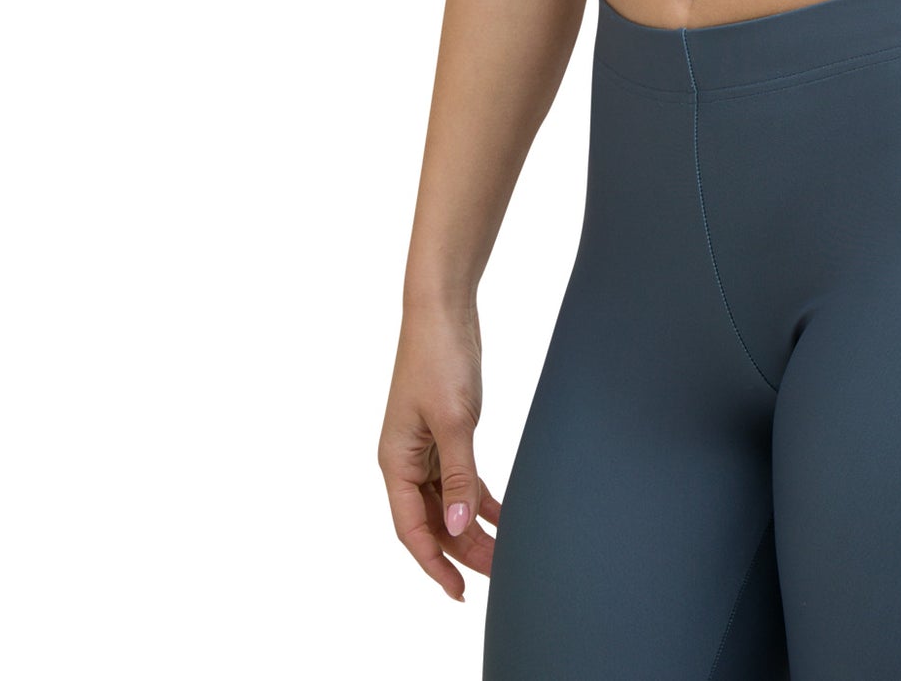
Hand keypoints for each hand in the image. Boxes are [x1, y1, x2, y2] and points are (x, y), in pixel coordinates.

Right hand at [377, 299, 500, 600]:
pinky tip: (502, 515)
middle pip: (433, 520)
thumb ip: (459, 475)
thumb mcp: (454, 420)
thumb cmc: (440, 358)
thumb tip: (460, 526)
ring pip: (447, 502)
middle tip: (498, 574)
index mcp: (396, 462)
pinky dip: (479, 497)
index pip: (412, 529)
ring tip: (504, 552)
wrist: (443, 309)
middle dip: (462, 550)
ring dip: (472, 526)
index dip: (434, 563)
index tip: (458, 591)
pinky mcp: (446, 431)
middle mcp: (406, 460)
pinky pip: (460, 477)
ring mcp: (425, 447)